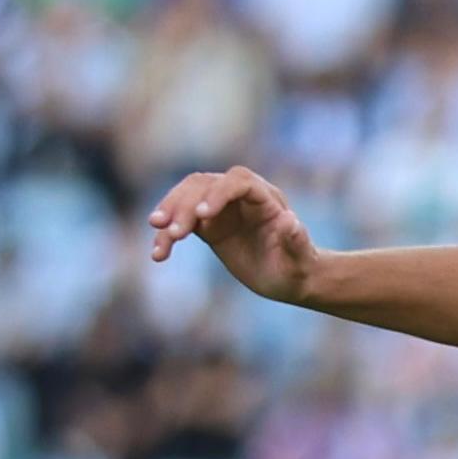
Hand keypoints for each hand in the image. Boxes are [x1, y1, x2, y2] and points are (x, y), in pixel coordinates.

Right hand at [146, 166, 319, 303]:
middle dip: (185, 205)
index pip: (238, 181)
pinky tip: (159, 254)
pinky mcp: (208, 224)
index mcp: (265, 198)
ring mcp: (221, 207)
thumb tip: (289, 221)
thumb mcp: (299, 260)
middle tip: (171, 232)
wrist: (289, 277)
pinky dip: (167, 234)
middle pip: (205, 184)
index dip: (218, 193)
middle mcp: (240, 196)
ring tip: (157, 234)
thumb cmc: (297, 268)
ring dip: (169, 212)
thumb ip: (297, 241)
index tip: (202, 215)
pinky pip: (181, 220)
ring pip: (187, 196)